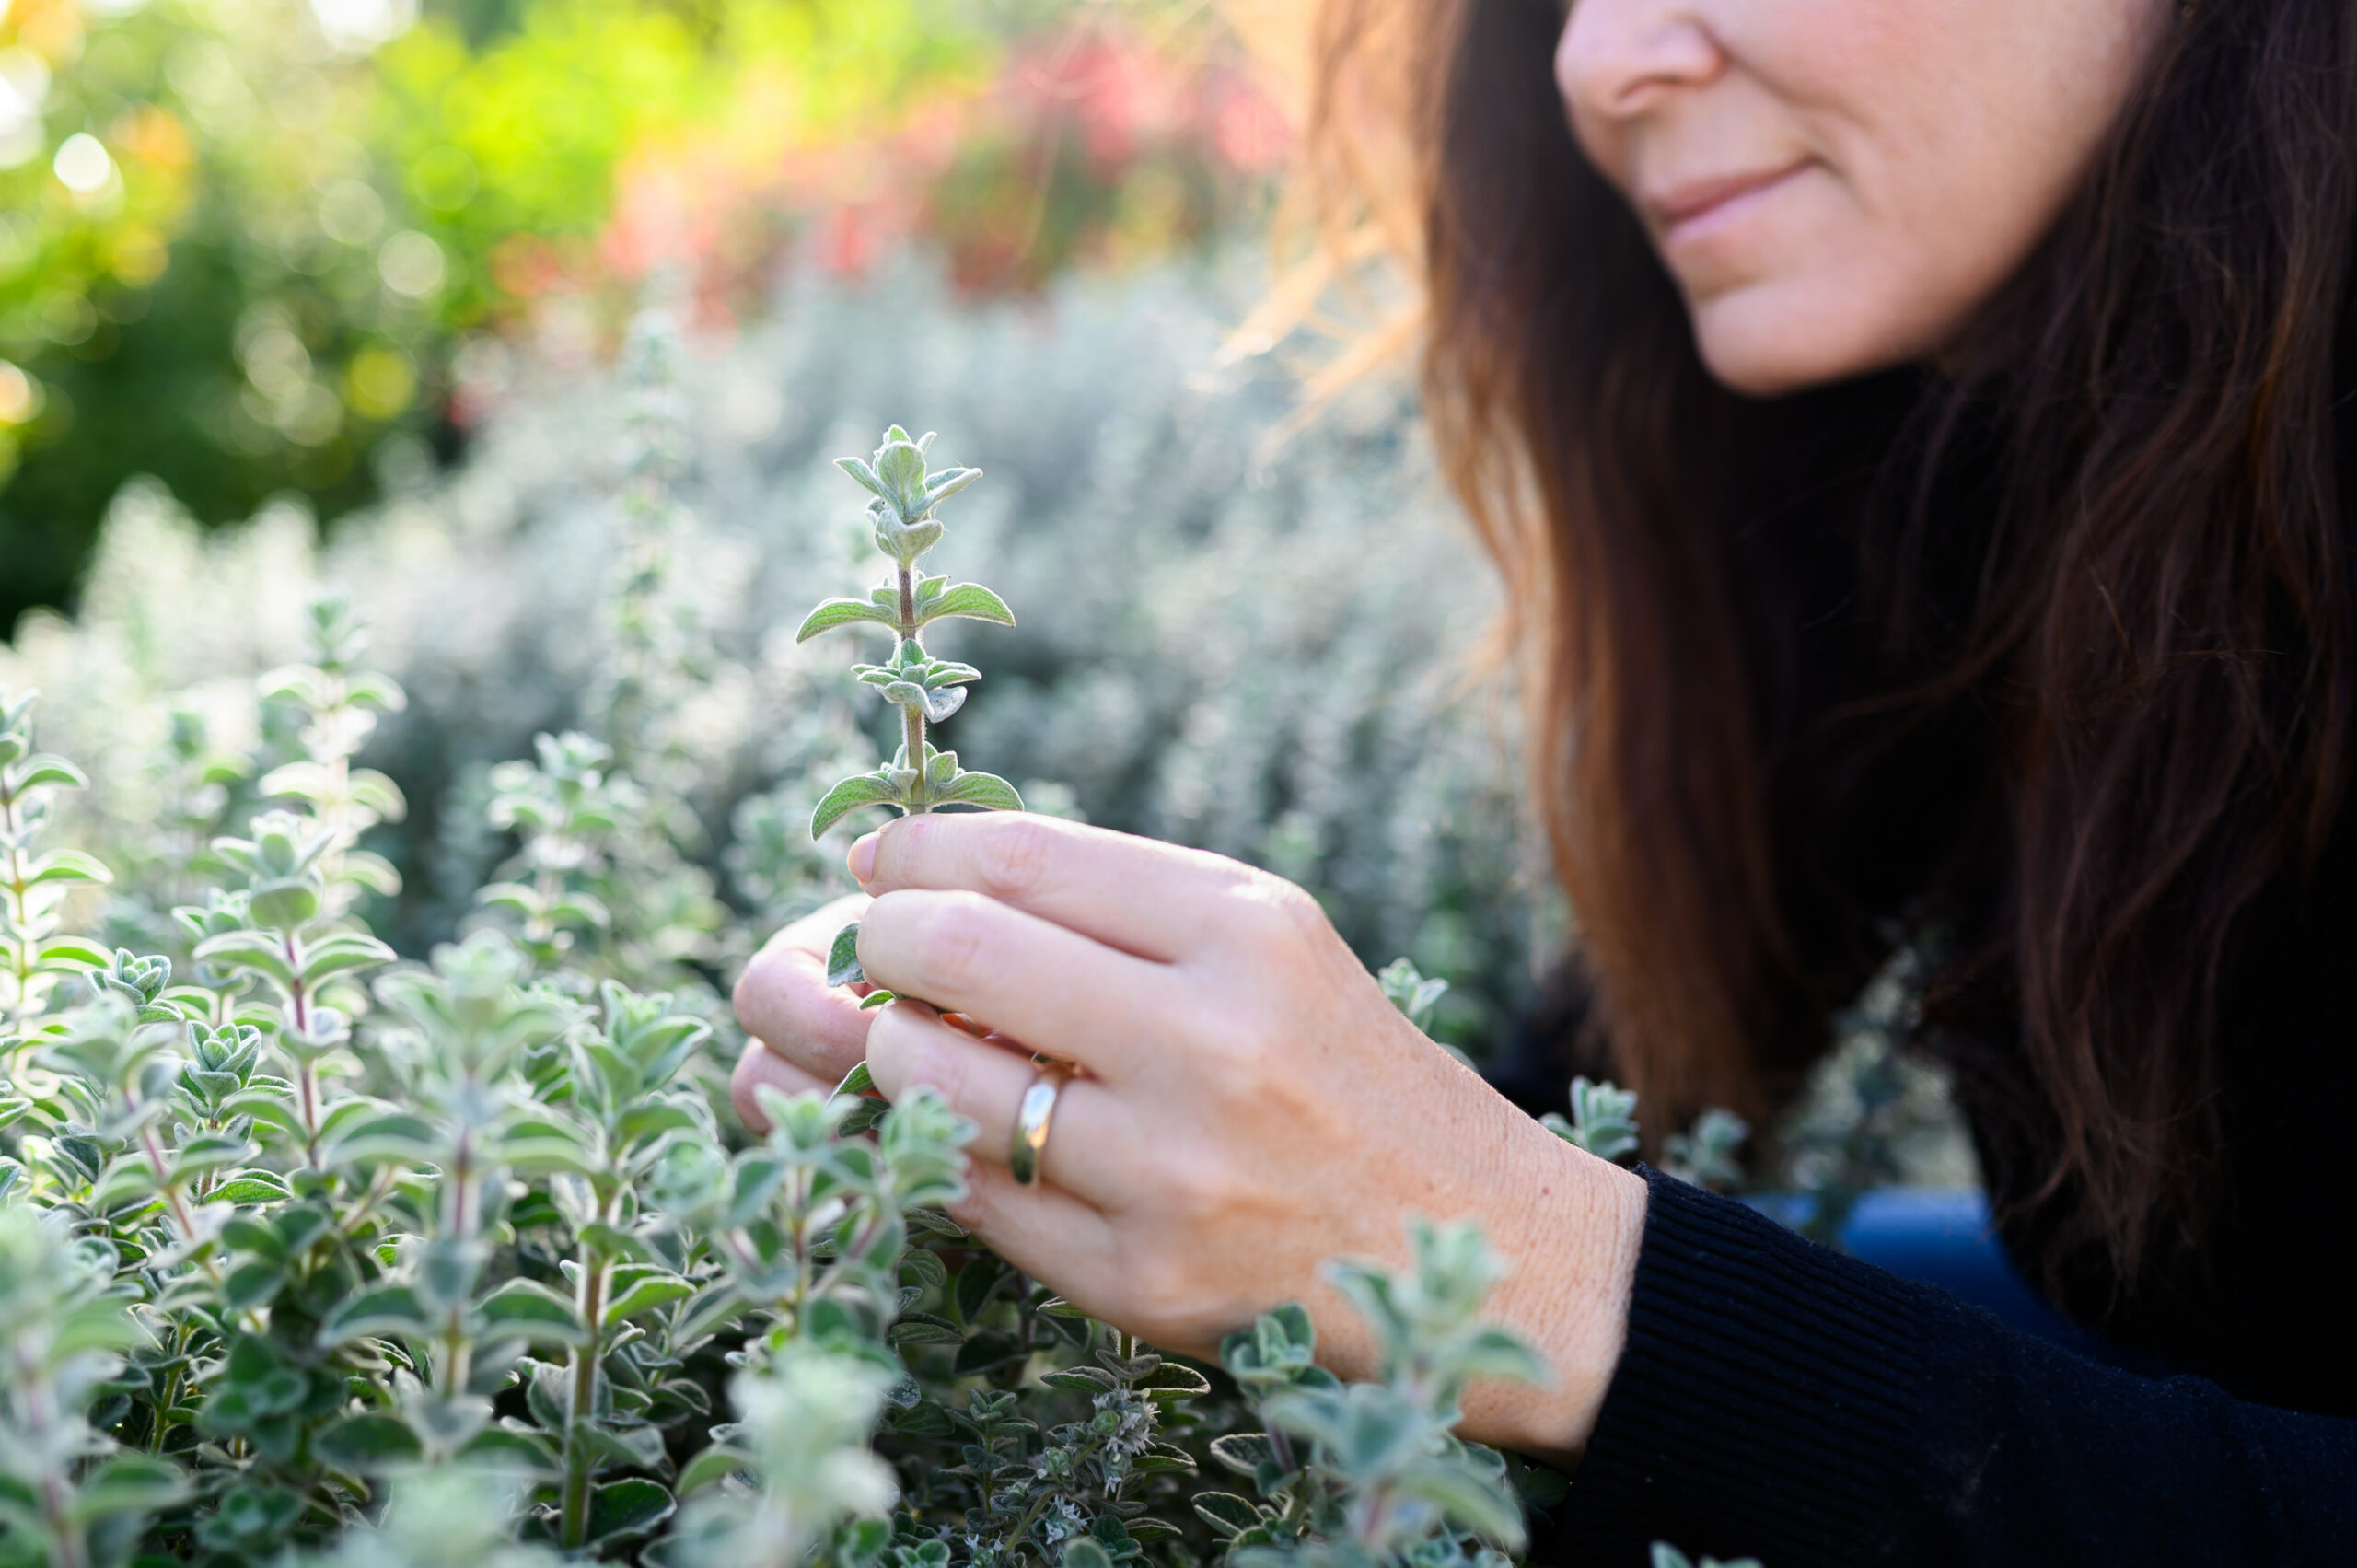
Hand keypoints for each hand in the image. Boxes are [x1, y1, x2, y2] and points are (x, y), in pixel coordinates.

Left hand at [730, 813, 1646, 1460]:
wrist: (1475, 1252)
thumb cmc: (1349, 1073)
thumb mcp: (1270, 947)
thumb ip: (1113, 905)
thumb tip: (913, 877)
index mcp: (1247, 930)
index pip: (1022, 859)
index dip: (912, 851)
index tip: (871, 861)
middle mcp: (1208, 1042)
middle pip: (957, 956)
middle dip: (862, 941)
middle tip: (831, 943)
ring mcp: (1169, 1172)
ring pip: (931, 1086)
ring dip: (848, 1046)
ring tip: (819, 1024)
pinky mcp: (1138, 1282)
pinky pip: (967, 1199)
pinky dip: (891, 1150)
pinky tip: (845, 1118)